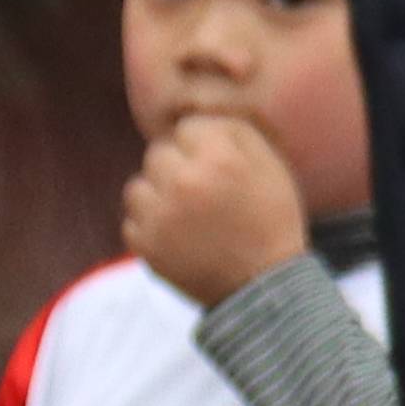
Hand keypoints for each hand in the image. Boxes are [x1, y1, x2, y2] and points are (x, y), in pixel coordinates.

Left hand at [119, 105, 312, 306]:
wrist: (263, 287)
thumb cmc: (271, 221)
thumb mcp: (272, 168)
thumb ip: (234, 132)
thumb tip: (196, 118)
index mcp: (219, 158)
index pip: (186, 129)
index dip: (204, 147)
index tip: (218, 169)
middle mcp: (184, 180)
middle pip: (157, 154)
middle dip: (176, 168)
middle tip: (202, 195)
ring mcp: (159, 214)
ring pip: (137, 186)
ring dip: (157, 197)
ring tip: (187, 217)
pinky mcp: (144, 244)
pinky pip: (132, 221)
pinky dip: (151, 229)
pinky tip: (179, 238)